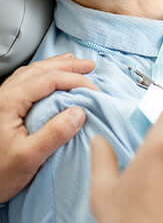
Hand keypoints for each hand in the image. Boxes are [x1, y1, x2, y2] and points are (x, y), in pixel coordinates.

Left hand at [0, 53, 96, 202]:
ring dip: (55, 66)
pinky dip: (44, 74)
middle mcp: (3, 95)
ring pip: (31, 72)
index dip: (73, 79)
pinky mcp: (2, 107)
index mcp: (9, 102)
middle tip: (89, 66)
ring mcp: (1, 99)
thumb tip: (79, 112)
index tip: (93, 88)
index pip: (48, 79)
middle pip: (40, 69)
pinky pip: (26, 80)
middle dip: (67, 66)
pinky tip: (50, 77)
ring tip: (74, 65)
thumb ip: (54, 134)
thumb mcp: (28, 158)